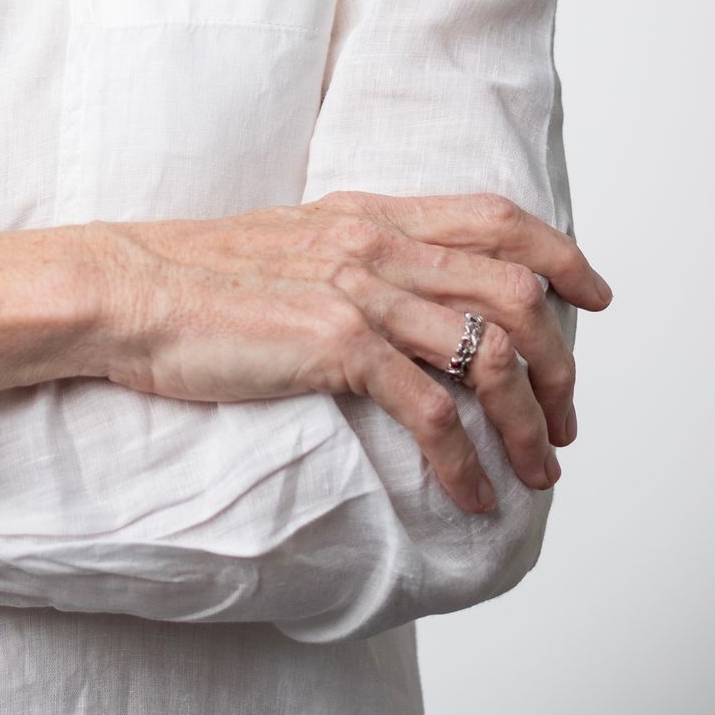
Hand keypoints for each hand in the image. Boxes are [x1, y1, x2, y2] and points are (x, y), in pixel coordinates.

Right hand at [91, 191, 608, 512]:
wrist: (122, 289)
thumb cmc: (189, 280)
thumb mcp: (286, 247)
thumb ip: (348, 259)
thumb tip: (392, 298)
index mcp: (369, 216)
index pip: (496, 219)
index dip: (560, 255)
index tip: (593, 299)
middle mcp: (376, 245)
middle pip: (516, 292)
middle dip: (560, 364)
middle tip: (565, 420)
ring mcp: (359, 293)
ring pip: (492, 356)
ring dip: (531, 422)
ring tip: (538, 470)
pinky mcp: (335, 346)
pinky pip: (433, 413)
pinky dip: (467, 463)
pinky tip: (472, 497)